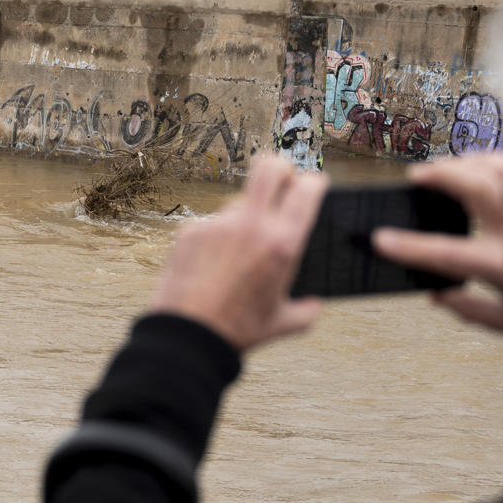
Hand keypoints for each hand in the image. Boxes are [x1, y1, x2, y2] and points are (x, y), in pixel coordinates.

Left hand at [148, 155, 325, 351]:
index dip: (314, 182)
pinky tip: (211, 264)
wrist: (188, 337)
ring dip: (244, 217)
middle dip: (280, 169)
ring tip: (238, 252)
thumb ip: (307, 310)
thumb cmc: (238, 331)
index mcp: (282, 243)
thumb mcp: (283, 323)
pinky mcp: (190, 230)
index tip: (312, 188)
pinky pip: (211, 224)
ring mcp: (218, 224)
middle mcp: (252, 225)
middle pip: (270, 166)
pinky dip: (215, 238)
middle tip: (280, 187)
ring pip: (238, 202)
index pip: (307, 187)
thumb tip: (314, 303)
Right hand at [372, 153, 502, 333]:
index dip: (408, 246)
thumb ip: (474, 311)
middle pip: (479, 189)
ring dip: (473, 162)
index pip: (446, 253)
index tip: (380, 239)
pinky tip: (491, 166)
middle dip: (442, 175)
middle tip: (418, 175)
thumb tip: (438, 296)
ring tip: (452, 166)